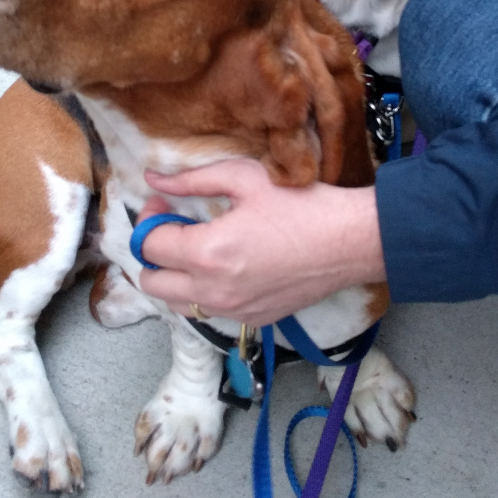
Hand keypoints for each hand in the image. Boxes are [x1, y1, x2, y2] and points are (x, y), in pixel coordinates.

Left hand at [137, 158, 384, 326]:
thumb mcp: (243, 177)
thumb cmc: (300, 205)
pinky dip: (202, 293)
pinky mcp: (252, 320)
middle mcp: (214, 290)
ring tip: (194, 248)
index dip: (148, 218)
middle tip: (174, 227)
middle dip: (153, 252)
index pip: (148, 245)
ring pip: (176, 304)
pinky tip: (222, 266)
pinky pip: (208, 313)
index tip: (162, 201)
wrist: (349, 242)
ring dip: (173, 277)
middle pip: (152, 283)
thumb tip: (153, 179)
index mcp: (207, 253)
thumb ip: (191, 180)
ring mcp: (233, 311)